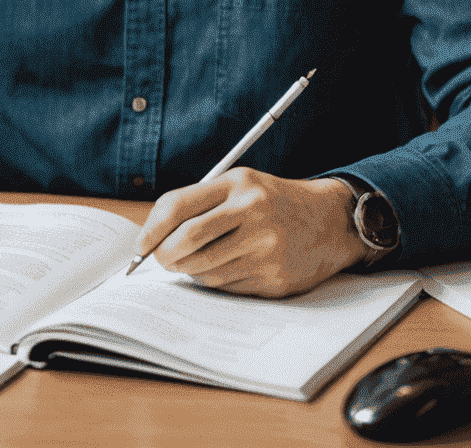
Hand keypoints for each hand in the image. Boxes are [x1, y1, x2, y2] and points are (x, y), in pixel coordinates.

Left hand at [131, 169, 365, 297]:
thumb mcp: (240, 185)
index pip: (179, 205)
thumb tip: (154, 237)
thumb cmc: (273, 202)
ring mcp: (265, 247)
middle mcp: (252, 212)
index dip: (152, 229)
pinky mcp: (275, 278)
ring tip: (196, 262)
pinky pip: (228, 287)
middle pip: (187, 241)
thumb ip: (200, 203)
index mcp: (237, 184)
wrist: (329, 221)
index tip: (141, 246)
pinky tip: (226, 269)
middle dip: (165, 256)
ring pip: (205, 269)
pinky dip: (216, 282)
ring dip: (190, 271)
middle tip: (161, 261)